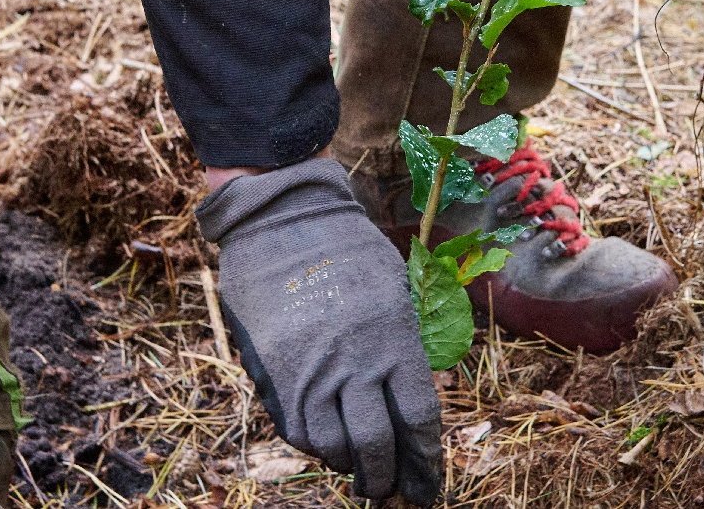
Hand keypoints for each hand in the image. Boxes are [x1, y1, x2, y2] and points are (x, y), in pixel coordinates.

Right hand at [197, 158, 443, 504]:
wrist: (281, 222)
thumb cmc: (348, 250)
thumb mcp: (397, 288)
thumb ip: (407, 344)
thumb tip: (410, 397)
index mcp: (393, 341)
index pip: (418, 419)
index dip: (426, 459)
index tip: (429, 481)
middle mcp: (353, 363)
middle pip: (376, 444)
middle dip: (387, 477)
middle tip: (392, 491)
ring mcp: (310, 370)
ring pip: (332, 445)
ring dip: (350, 467)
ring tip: (360, 473)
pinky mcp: (274, 372)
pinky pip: (296, 428)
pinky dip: (315, 446)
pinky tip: (328, 445)